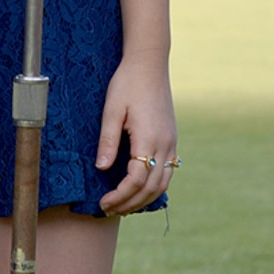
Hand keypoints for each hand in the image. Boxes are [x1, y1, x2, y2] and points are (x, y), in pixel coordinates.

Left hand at [95, 59, 176, 216]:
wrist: (149, 63)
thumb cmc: (127, 84)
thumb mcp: (112, 110)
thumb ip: (108, 141)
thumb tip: (101, 169)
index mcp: (149, 138)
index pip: (137, 180)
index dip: (120, 196)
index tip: (103, 202)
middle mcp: (165, 143)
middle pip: (152, 187)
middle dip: (131, 203)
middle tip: (109, 209)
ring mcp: (171, 142)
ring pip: (163, 183)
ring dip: (144, 199)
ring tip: (124, 205)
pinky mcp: (172, 139)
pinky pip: (167, 171)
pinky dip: (155, 186)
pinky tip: (140, 190)